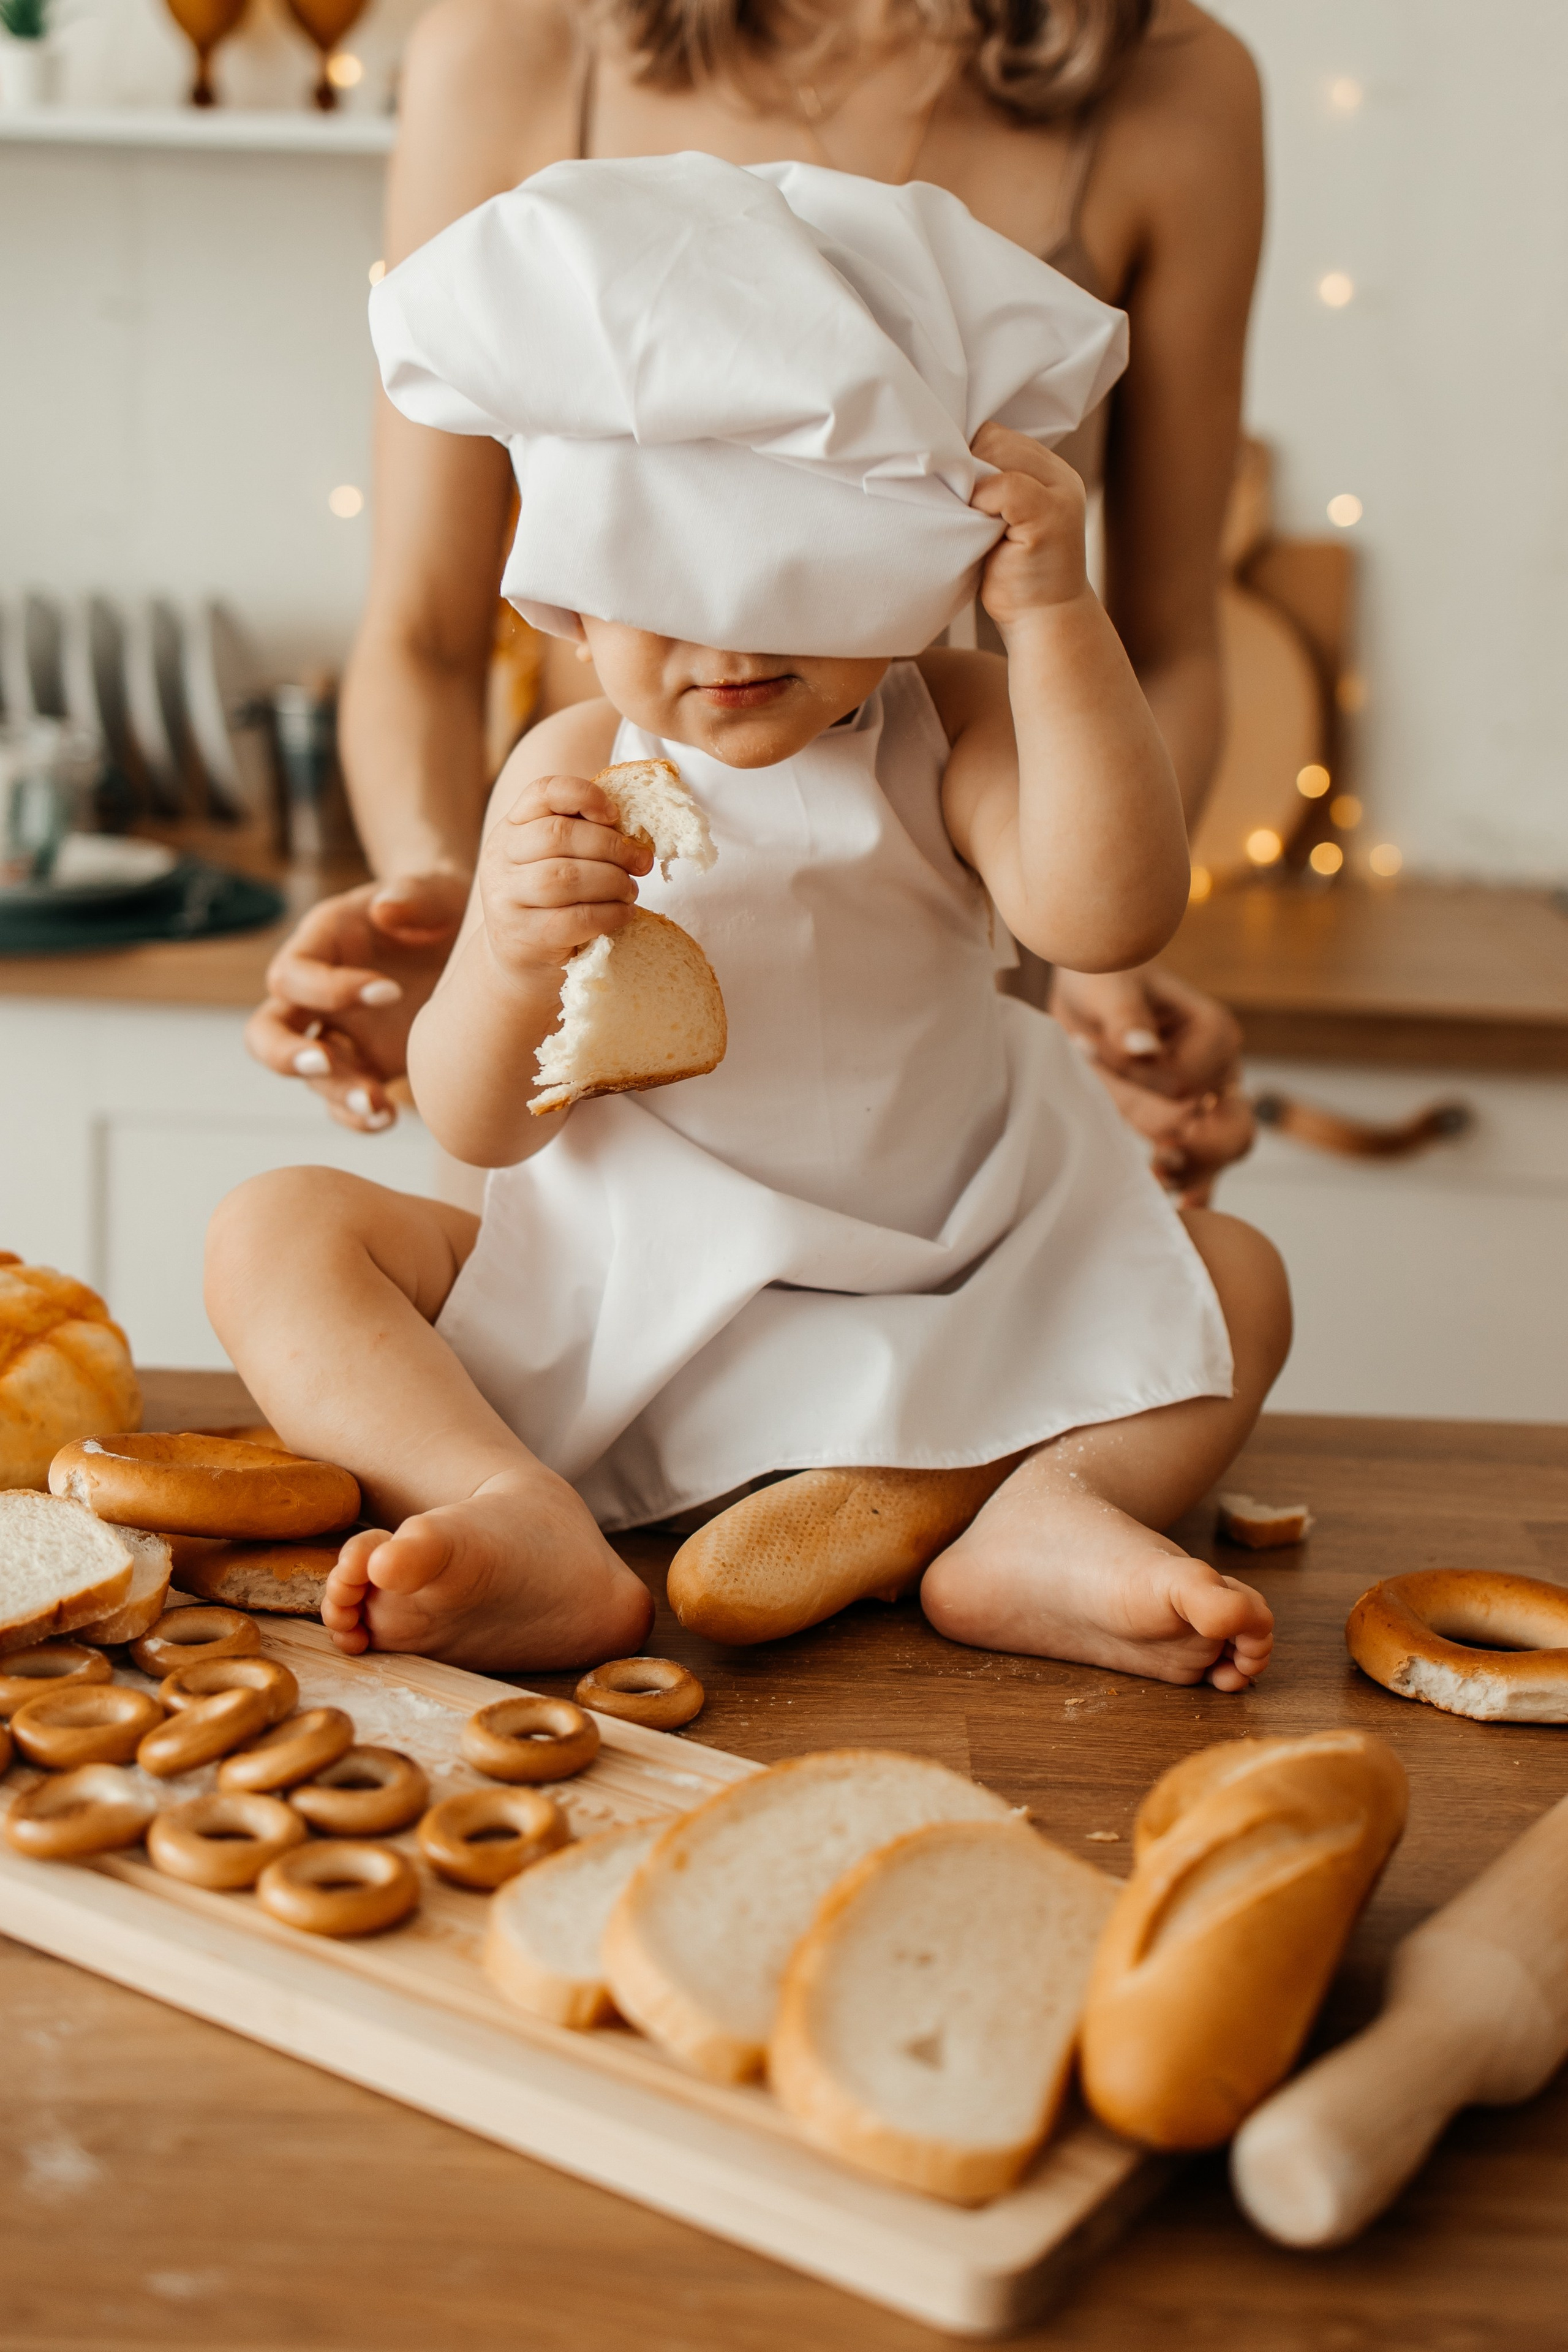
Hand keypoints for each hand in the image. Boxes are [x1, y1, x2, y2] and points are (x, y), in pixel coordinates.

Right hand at [244, 871, 468, 1131]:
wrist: (458, 934)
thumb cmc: (439, 904)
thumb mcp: (435, 891)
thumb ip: (414, 896)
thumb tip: (385, 909)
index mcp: (320, 944)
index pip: (294, 974)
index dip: (330, 988)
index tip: (392, 991)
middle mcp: (316, 993)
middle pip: (266, 1033)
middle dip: (285, 1054)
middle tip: (322, 1064)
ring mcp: (339, 1033)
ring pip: (308, 1076)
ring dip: (336, 1094)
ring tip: (378, 1107)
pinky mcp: (368, 1062)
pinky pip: (344, 1099)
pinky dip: (357, 1116)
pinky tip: (386, 1120)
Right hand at [478, 773, 650, 978]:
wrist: (521, 962)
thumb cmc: (551, 902)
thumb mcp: (555, 859)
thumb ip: (582, 836)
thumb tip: (636, 835)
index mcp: (511, 828)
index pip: (542, 792)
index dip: (583, 794)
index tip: (614, 814)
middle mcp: (500, 859)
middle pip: (559, 835)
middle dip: (612, 846)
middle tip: (641, 862)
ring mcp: (506, 899)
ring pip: (566, 877)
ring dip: (612, 881)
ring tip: (630, 890)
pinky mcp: (524, 937)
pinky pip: (575, 918)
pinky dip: (609, 913)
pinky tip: (623, 913)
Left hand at [969, 422, 1088, 630]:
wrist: (1044, 621)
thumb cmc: (1014, 576)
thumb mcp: (999, 520)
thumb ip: (989, 488)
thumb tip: (944, 459)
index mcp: (1048, 471)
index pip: (997, 435)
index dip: (968, 455)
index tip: (956, 488)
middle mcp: (1059, 476)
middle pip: (994, 438)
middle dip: (967, 466)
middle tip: (959, 505)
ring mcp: (1059, 494)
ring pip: (997, 454)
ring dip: (972, 484)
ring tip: (971, 518)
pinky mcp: (1050, 516)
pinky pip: (1005, 486)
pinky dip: (982, 502)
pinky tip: (977, 526)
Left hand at [1050, 963, 1254, 1204]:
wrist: (1091, 988)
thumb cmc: (1104, 975)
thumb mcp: (1108, 983)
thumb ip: (1125, 1014)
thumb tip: (1141, 1047)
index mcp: (1215, 1034)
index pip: (1186, 1084)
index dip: (1137, 1081)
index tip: (1087, 1048)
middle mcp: (1221, 1073)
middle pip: (1233, 1130)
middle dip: (1197, 1150)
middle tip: (1159, 1159)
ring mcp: (1207, 1104)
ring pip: (1220, 1155)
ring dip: (1191, 1174)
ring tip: (1156, 1180)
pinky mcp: (1183, 1125)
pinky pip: (1200, 1166)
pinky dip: (1191, 1188)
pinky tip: (1179, 1214)